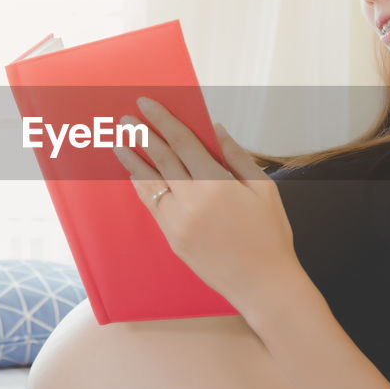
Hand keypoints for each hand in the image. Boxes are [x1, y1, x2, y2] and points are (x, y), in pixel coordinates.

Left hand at [111, 96, 304, 315]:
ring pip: (149, 184)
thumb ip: (237, 156)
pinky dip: (142, 189)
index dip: (162, 120)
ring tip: (119, 144)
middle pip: (160, 159)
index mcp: (216, 183)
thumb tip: (215, 130)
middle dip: (142, 135)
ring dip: (132, 161)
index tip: (147, 104)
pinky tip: (135, 177)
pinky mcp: (173, 240)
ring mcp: (178, 222)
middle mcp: (191, 200)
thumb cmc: (270, 235)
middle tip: (126, 119)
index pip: (182, 141)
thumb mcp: (264, 188)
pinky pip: (152, 207)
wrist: (263, 284)